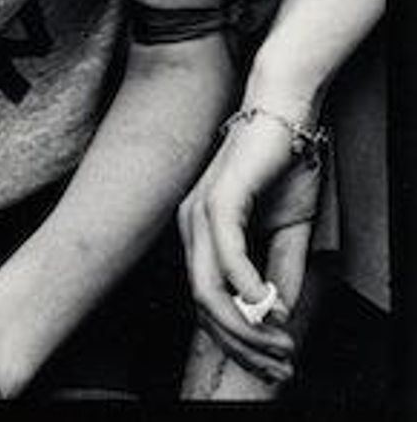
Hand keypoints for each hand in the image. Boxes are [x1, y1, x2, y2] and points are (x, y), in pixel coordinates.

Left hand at [177, 111, 320, 382]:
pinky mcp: (219, 196)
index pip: (206, 302)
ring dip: (245, 325)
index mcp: (200, 235)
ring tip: (279, 343)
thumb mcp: (287, 232)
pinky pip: (226, 253)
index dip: (237, 341)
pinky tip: (268, 306)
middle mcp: (190, 225)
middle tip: (280, 365)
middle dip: (242, 345)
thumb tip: (275, 317)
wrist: (287, 112)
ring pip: (209, 288)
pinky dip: (246, 285)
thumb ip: (278, 272)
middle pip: (203, 304)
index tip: (274, 364)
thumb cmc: (284, 166)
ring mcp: (200, 210)